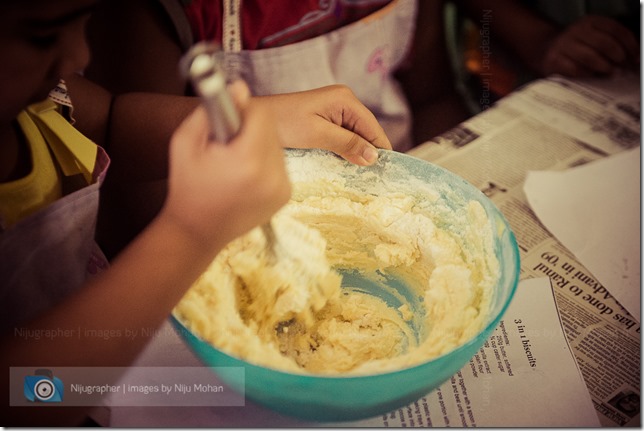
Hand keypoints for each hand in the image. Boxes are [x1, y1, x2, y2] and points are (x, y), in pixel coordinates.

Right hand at [161, 81, 290, 251]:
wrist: (198, 231)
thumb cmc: (187, 185)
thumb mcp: (185, 142)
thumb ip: (212, 110)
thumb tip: (239, 88)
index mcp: (248, 161)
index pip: (261, 114)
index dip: (242, 110)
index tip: (226, 120)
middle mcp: (272, 175)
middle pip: (271, 129)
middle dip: (249, 128)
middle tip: (226, 143)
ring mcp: (282, 187)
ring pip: (277, 145)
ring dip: (258, 144)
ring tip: (233, 162)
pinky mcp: (286, 195)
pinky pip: (279, 163)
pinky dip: (264, 162)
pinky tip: (243, 175)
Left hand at [259, 85, 391, 165]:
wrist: (253, 118)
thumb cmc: (282, 123)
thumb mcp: (317, 135)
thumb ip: (346, 144)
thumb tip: (374, 157)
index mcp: (345, 99)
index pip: (373, 128)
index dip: (380, 150)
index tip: (386, 174)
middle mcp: (344, 101)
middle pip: (366, 132)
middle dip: (367, 152)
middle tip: (370, 180)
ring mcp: (335, 109)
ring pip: (355, 136)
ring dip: (356, 153)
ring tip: (359, 175)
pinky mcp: (326, 119)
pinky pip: (344, 136)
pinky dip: (345, 150)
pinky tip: (344, 164)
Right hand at [542, 15, 639, 77]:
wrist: (545, 50)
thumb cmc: (577, 48)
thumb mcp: (594, 38)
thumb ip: (611, 44)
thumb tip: (632, 59)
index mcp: (590, 21)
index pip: (616, 30)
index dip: (630, 45)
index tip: (636, 60)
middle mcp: (576, 30)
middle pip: (604, 43)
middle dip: (618, 57)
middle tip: (623, 69)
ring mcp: (563, 45)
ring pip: (590, 57)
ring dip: (604, 68)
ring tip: (611, 74)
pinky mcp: (553, 61)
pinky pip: (575, 70)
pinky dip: (586, 75)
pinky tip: (592, 78)